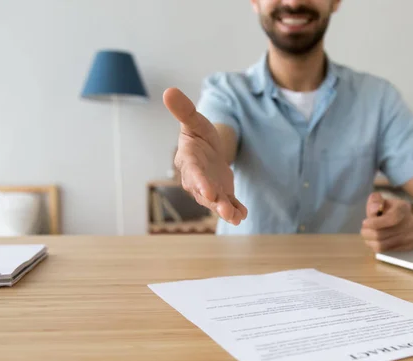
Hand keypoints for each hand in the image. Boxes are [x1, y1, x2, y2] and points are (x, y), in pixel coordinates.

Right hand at [163, 88, 246, 224]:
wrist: (208, 148)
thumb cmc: (198, 135)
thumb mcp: (194, 121)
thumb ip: (184, 110)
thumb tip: (169, 91)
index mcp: (189, 160)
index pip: (193, 172)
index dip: (199, 182)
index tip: (208, 192)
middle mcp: (197, 179)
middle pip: (203, 193)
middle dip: (214, 202)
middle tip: (224, 210)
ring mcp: (210, 188)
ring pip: (216, 202)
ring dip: (225, 210)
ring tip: (236, 218)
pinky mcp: (222, 193)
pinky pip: (228, 204)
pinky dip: (236, 210)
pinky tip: (243, 214)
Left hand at [361, 192, 412, 251]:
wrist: (401, 219)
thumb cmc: (386, 209)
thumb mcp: (378, 201)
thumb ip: (374, 201)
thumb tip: (375, 208)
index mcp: (404, 207)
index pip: (392, 218)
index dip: (375, 223)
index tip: (364, 223)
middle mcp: (411, 221)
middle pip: (384, 234)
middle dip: (368, 233)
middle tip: (363, 231)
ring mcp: (412, 235)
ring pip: (384, 245)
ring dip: (371, 241)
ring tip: (367, 236)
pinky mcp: (409, 246)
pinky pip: (387, 251)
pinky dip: (377, 247)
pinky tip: (375, 241)